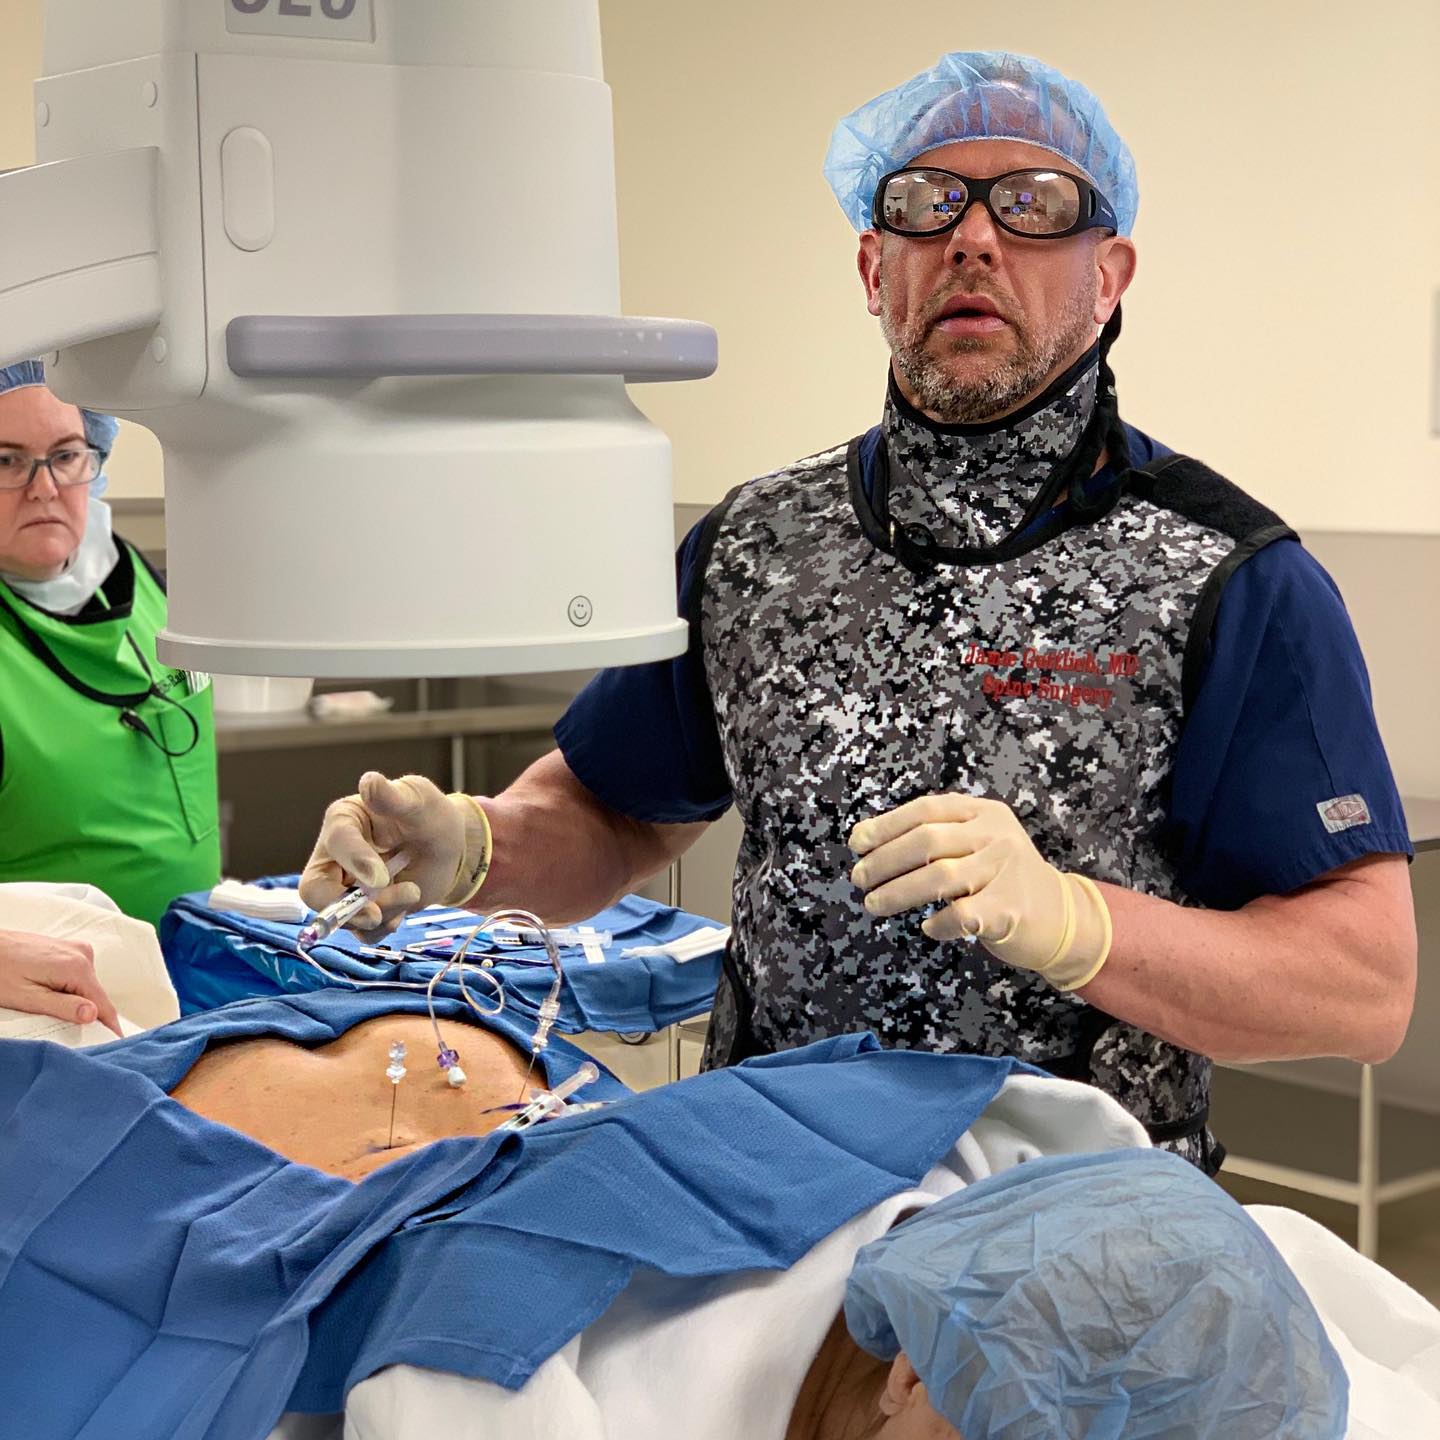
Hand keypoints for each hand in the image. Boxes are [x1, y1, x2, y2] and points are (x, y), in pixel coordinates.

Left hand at [0, 930, 122, 1033]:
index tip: (116, 1043)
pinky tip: (50, 994)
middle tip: (71, 1033)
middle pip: (95, 994)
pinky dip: (70, 988)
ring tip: (52, 1010)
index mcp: (77, 967)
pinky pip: (79, 974)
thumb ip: (63, 1006)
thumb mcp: (27, 998)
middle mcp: (83, 954)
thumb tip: (93, 1015)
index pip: (103, 1004)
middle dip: (87, 1013)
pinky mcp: (68, 948)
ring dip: (76, 1000)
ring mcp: (76, 948)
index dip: (110, 1027)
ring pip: (87, 985)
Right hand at [299, 772, 491, 937]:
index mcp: (344, 820)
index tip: (381, 876)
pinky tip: (405, 906)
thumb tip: (370, 781)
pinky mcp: (360, 910)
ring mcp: (344, 885)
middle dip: (342, 907)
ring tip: (413, 891)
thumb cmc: (430, 816)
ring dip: (380, 914)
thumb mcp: (419, 802)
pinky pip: (361, 931)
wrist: (448, 848)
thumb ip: (394, 798)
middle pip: (314, 889)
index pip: (336, 841)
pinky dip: (386, 925)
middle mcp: (335, 855)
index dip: (354, 860)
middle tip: (377, 916)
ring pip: (340, 915)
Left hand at [848, 794, 1111, 991]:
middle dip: (885, 861)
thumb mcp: (975, 841)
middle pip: (927, 841)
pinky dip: (939, 922)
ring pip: (940, 877)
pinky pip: (962, 914)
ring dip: (898, 892)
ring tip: (874, 904)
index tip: (857, 844)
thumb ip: (932, 835)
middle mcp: (996, 835)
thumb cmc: (1000, 877)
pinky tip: (928, 927)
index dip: (886, 825)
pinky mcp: (1010, 909)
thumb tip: (864, 840)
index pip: (926, 809)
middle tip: (859, 879)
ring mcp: (1005, 870)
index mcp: (983, 812)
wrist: (1059, 915)